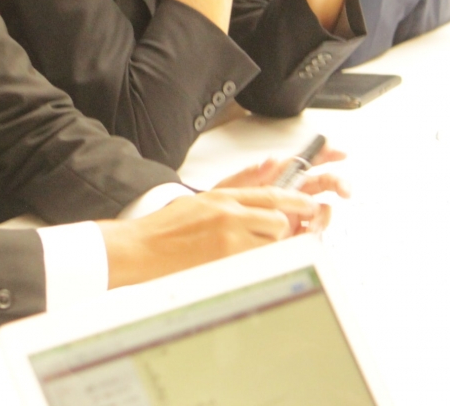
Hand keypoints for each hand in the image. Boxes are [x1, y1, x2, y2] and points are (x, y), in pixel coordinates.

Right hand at [100, 186, 326, 287]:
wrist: (139, 247)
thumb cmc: (164, 228)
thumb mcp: (198, 201)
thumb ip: (231, 193)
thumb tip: (260, 182)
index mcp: (222, 198)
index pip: (271, 195)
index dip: (295, 200)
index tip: (309, 205)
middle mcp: (228, 215)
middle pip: (279, 221)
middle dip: (280, 232)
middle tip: (269, 239)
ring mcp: (227, 239)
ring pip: (271, 244)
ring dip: (267, 250)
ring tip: (246, 254)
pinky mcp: (224, 261)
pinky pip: (257, 263)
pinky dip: (255, 266)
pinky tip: (239, 266)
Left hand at [214, 154, 349, 233]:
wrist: (213, 238)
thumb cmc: (221, 210)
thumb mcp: (231, 189)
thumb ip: (251, 174)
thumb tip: (272, 160)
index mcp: (279, 178)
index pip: (306, 161)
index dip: (325, 154)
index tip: (340, 153)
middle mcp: (291, 195)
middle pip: (322, 184)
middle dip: (338, 184)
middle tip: (344, 191)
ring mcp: (295, 215)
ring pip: (322, 209)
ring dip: (324, 214)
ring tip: (313, 222)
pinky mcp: (295, 235)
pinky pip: (313, 233)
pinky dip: (314, 233)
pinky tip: (306, 235)